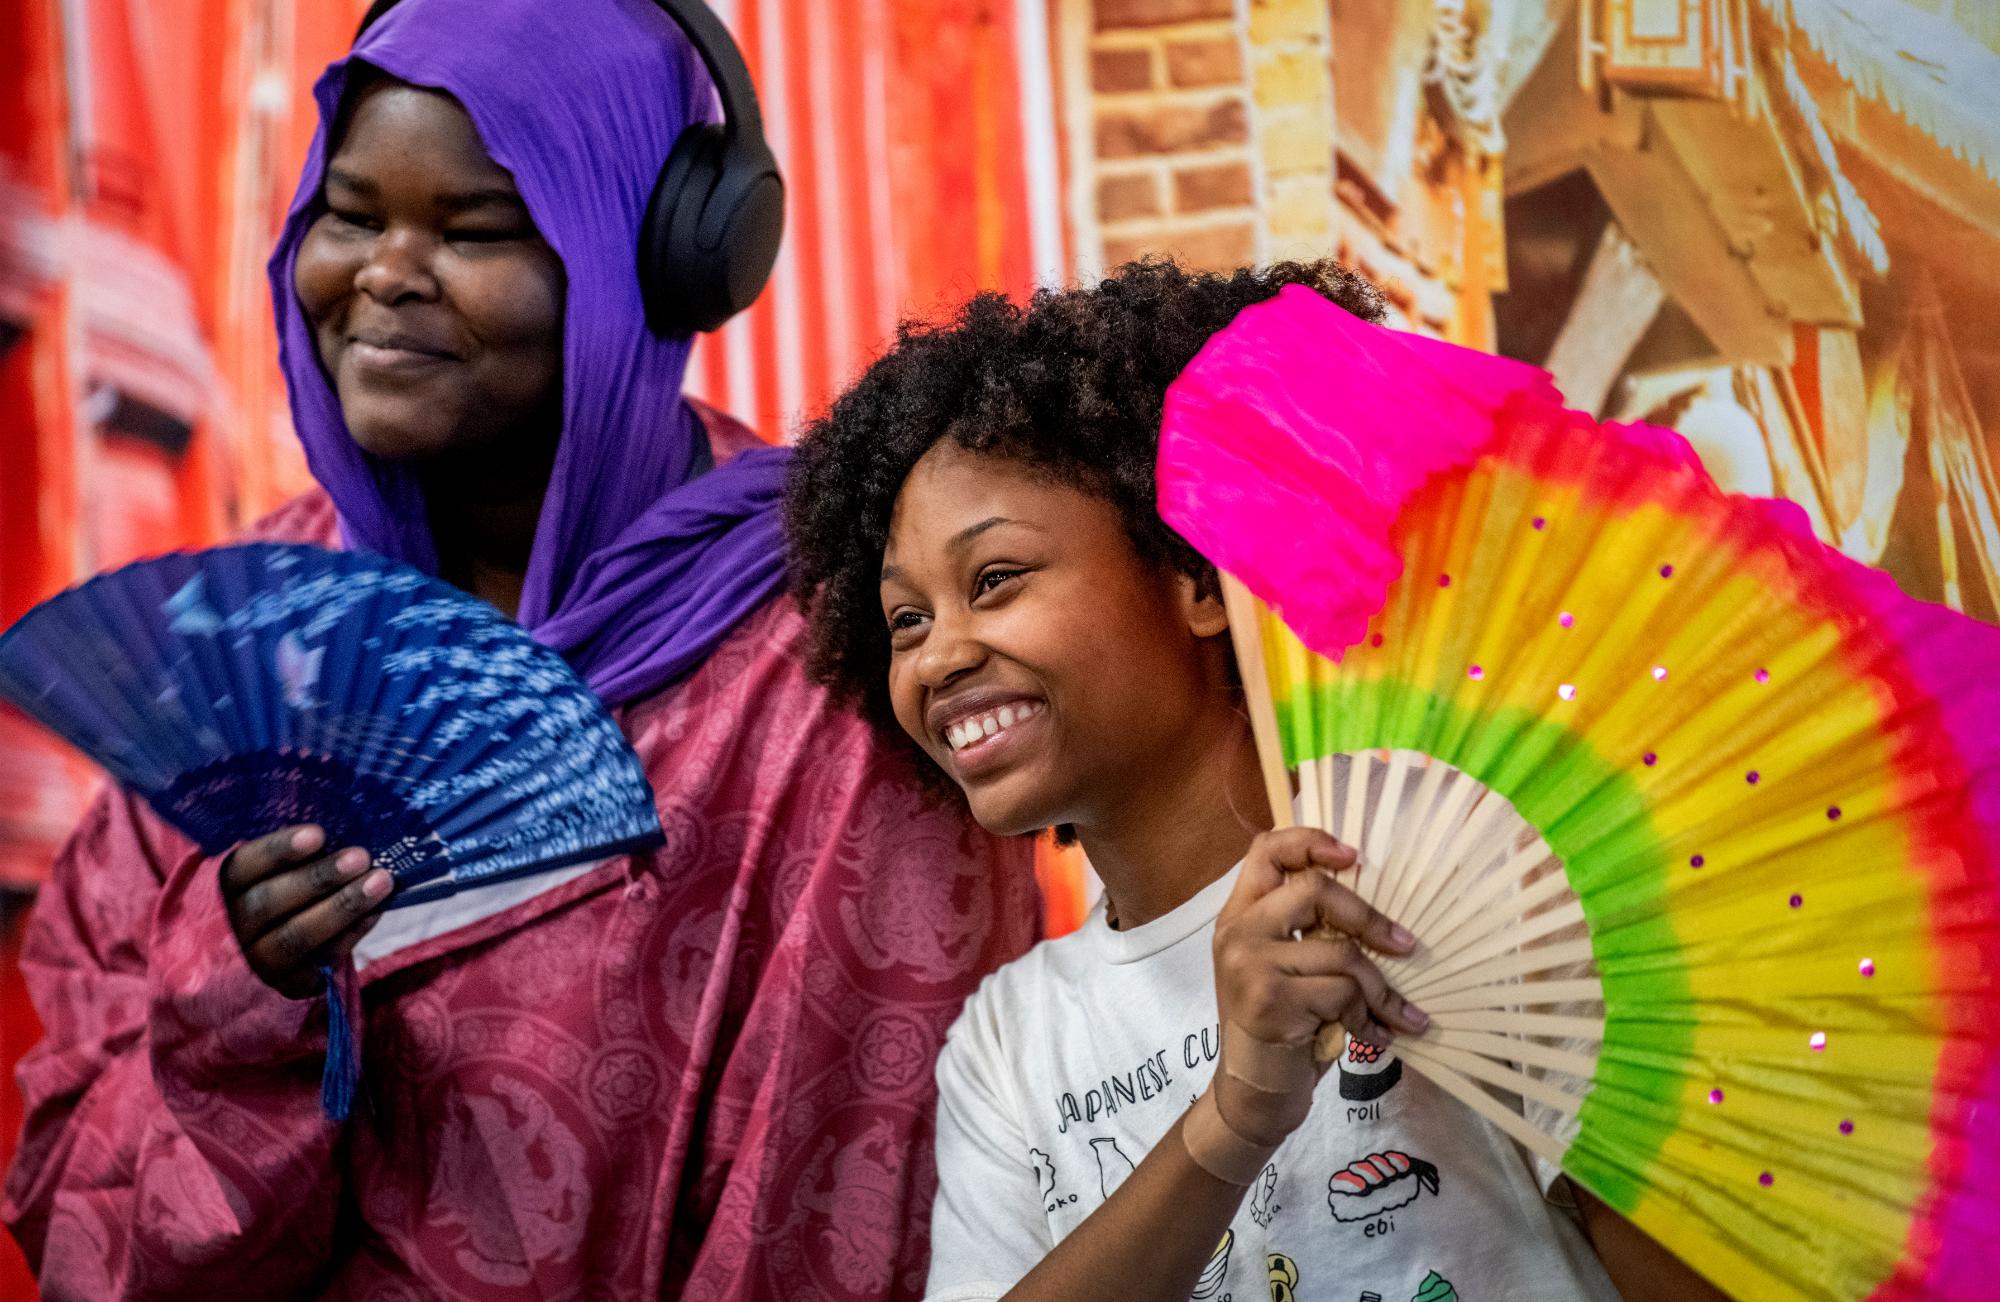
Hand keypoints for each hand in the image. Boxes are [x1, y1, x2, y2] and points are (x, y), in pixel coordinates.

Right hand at [221, 825, 391, 998]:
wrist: (258, 961)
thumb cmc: (273, 895)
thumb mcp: (266, 874)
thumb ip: (294, 856)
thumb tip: (344, 827)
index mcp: (220, 891)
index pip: (242, 868)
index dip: (278, 851)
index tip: (318, 834)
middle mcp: (230, 929)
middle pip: (267, 904)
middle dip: (318, 879)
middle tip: (360, 857)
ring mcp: (256, 963)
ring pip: (296, 937)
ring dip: (342, 907)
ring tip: (381, 881)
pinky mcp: (286, 986)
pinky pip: (320, 961)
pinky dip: (351, 934)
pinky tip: (375, 912)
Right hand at [1209, 828, 1425, 1146]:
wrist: (1252, 1096)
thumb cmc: (1280, 1029)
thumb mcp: (1285, 969)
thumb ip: (1306, 932)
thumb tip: (1373, 906)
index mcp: (1239, 915)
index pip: (1266, 850)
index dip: (1310, 841)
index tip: (1353, 856)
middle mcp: (1237, 932)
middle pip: (1314, 891)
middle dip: (1369, 919)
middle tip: (1406, 945)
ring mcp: (1249, 965)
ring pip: (1341, 952)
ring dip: (1380, 989)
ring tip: (1398, 1014)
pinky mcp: (1269, 1001)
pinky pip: (1341, 993)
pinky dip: (1368, 1018)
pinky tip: (1374, 1037)